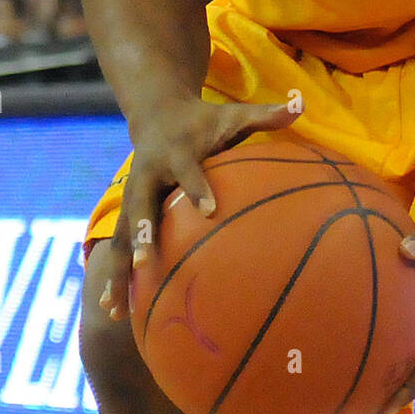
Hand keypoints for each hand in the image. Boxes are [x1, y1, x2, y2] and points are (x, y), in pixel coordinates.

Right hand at [100, 96, 297, 321]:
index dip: (198, 187)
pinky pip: (118, 245)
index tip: (210, 210)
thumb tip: (300, 104)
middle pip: (139, 206)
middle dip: (140, 234)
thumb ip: (265, 115)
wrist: (157, 113)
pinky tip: (115, 309)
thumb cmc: (204, 121)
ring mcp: (132, 195)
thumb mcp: (232, 114)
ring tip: (115, 309)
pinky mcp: (125, 211)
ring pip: (120, 234)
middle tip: (143, 263)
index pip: (189, 171)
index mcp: (177, 152)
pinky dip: (115, 276)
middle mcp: (148, 175)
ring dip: (117, 270)